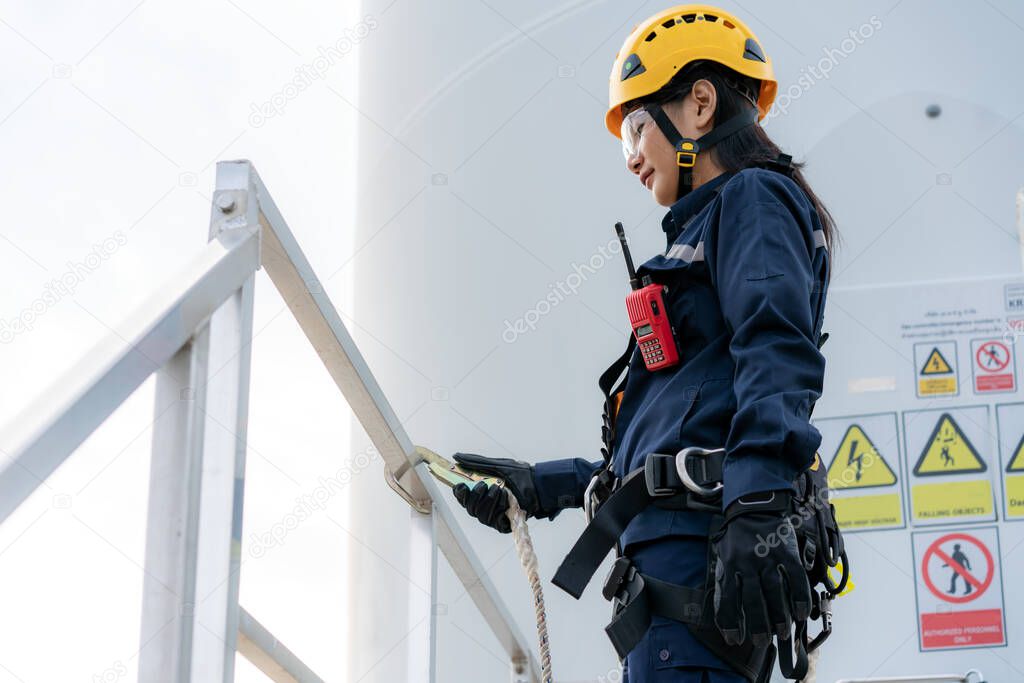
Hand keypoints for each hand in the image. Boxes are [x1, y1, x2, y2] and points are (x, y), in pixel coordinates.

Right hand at [450, 452, 540, 532]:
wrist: (539, 484)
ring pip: (480, 516)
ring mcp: (494, 516)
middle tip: (483, 485)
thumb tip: (456, 456)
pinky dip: (498, 508)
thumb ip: (475, 462)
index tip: (461, 486)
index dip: (460, 493)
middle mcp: (485, 506)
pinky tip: (506, 498)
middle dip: (474, 497)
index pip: (463, 497)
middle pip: (470, 508)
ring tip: (498, 489)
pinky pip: (494, 521)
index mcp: (481, 493)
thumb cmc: (519, 475)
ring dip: (488, 501)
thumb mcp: (496, 465)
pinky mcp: (503, 524)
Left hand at [711, 490, 811, 646]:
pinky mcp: (787, 552)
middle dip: (757, 625)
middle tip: (761, 642)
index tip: (734, 639)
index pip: (727, 600)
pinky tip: (801, 613)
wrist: (754, 505)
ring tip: (781, 633)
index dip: (730, 622)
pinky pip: (796, 578)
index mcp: (730, 565)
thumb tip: (728, 609)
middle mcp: (748, 563)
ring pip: (775, 592)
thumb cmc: (737, 535)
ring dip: (779, 617)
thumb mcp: (724, 555)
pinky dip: (800, 598)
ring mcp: (768, 557)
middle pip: (753, 600)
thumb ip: (726, 579)